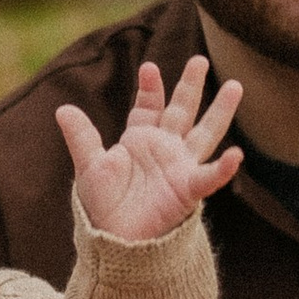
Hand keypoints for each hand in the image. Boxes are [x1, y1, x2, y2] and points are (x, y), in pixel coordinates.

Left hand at [58, 57, 243, 244]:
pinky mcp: (188, 190)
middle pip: (182, 110)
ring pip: (205, 133)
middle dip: (190, 86)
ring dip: (220, 111)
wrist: (114, 239)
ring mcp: (180, 167)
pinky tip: (236, 154)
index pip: (149, 106)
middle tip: (200, 59)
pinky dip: (223, 168)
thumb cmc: (104, 206)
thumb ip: (82, 137)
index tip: (150, 67)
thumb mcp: (90, 167)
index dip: (151, 87)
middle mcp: (164, 149)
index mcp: (140, 140)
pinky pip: (209, 176)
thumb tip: (62, 109)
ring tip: (235, 86)